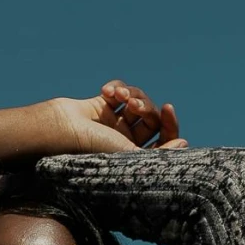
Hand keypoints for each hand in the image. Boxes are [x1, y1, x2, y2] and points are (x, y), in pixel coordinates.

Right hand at [45, 80, 188, 154]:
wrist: (58, 129)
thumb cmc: (91, 148)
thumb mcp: (129, 155)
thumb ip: (160, 153)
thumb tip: (185, 144)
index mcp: (132, 157)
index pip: (162, 142)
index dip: (169, 126)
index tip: (167, 111)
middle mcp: (124, 140)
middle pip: (151, 119)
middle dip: (147, 107)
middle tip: (135, 106)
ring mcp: (113, 122)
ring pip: (137, 101)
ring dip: (132, 94)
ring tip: (120, 97)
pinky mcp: (102, 105)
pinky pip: (119, 90)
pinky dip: (117, 87)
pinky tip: (107, 92)